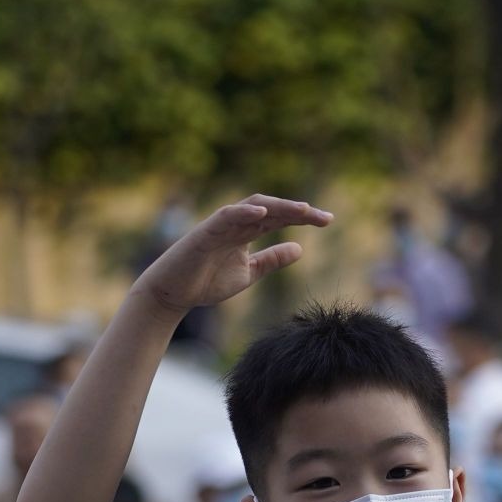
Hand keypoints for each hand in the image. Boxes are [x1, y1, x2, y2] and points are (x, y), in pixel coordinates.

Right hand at [134, 196, 330, 316]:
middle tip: (325, 217)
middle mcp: (236, 224)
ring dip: (278, 207)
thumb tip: (300, 249)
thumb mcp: (249, 273)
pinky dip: (243, 212)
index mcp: (247, 232)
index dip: (303, 217)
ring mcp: (221, 226)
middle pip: (272, 209)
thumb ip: (272, 260)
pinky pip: (226, 216)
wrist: (173, 294)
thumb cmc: (206, 282)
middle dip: (298, 211)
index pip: (280, 218)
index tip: (328, 221)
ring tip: (302, 210)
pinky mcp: (205, 232)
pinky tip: (262, 213)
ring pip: (252, 207)